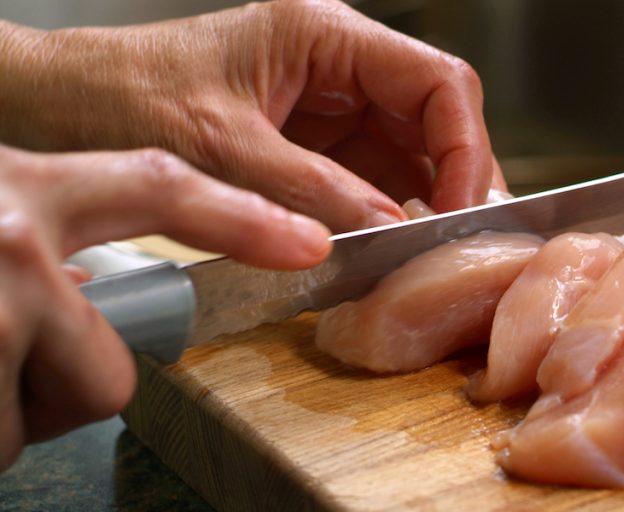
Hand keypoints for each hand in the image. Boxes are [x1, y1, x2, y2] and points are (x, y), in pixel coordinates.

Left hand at [0, 0, 504, 231]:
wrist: (57, 108)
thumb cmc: (120, 96)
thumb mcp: (219, 147)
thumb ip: (309, 190)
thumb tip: (388, 231)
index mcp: (325, 36)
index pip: (436, 82)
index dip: (464, 147)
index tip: (458, 211)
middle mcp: (340, 69)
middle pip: (436, 122)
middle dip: (454, 184)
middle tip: (458, 246)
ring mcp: (330, 113)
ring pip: (412, 159)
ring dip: (423, 209)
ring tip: (428, 260)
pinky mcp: (314, 152)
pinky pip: (372, 185)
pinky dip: (386, 222)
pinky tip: (390, 254)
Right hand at [0, 144, 329, 469]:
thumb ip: (47, 232)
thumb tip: (85, 282)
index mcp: (32, 188)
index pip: (162, 190)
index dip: (243, 221)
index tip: (312, 245)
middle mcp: (17, 239)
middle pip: (120, 366)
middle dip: (83, 381)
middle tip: (18, 360)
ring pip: (71, 403)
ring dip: (17, 402)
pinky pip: (8, 439)